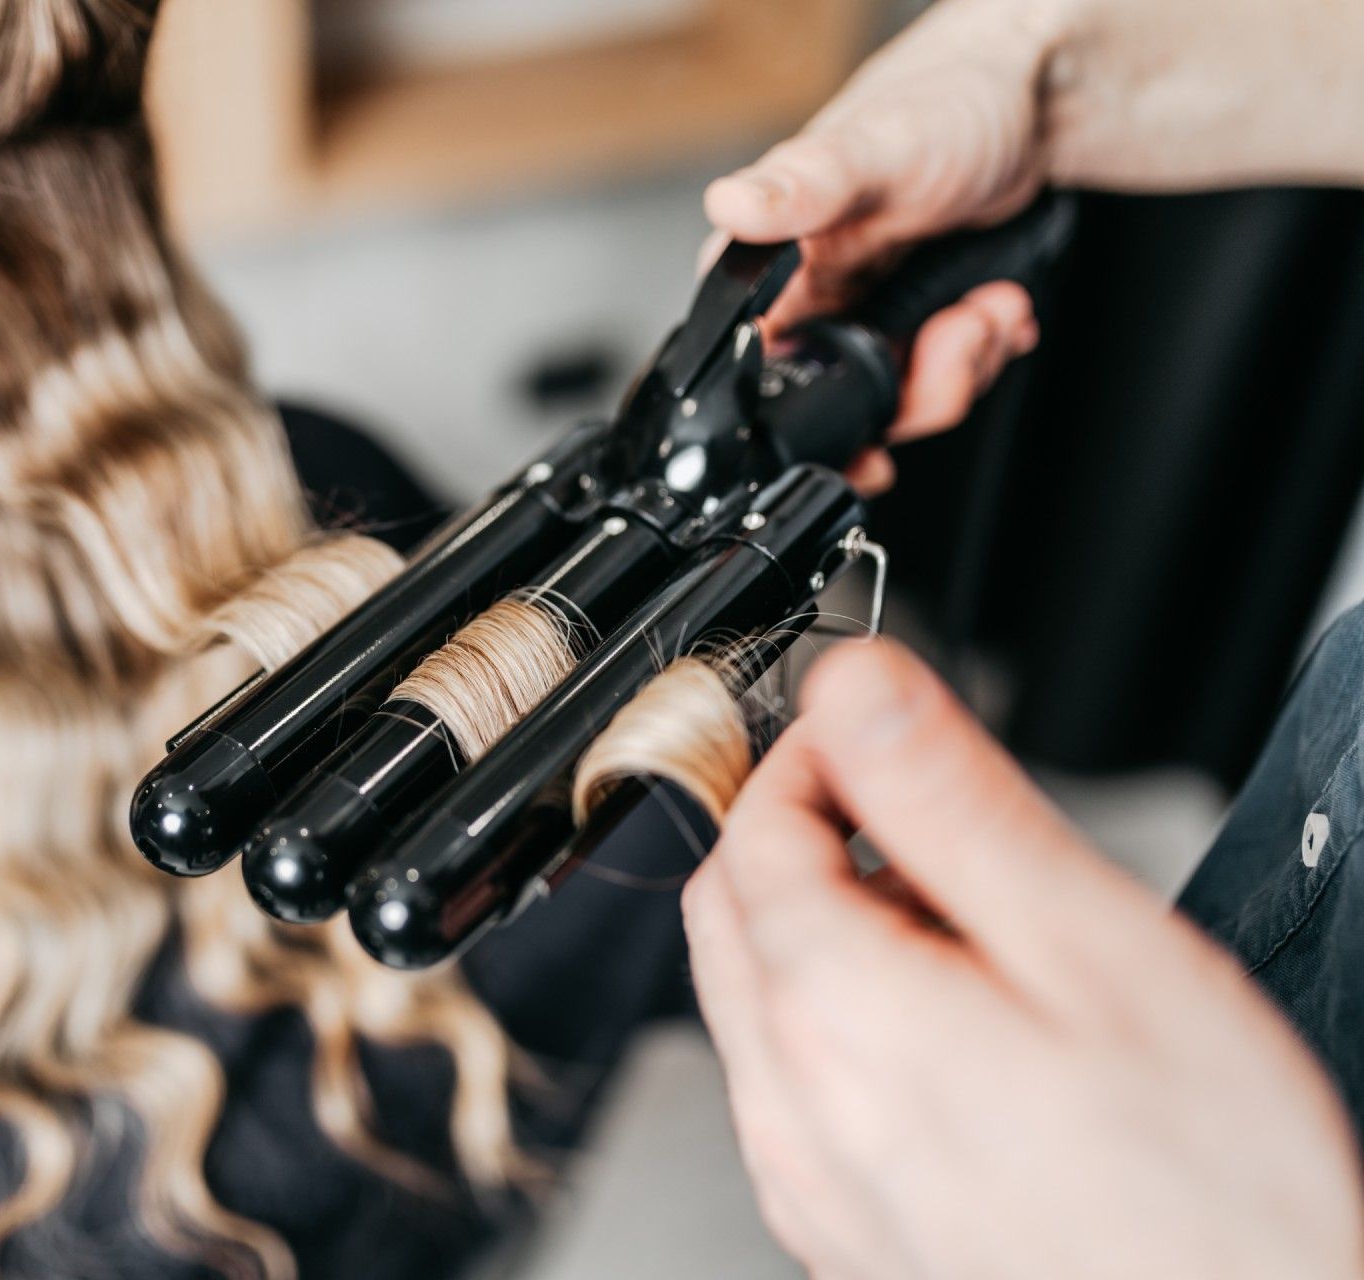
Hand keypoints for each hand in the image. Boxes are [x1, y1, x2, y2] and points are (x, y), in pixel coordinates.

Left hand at [682, 640, 1363, 1279]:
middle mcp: (791, 1111)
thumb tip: (853, 687)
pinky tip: (951, 1038)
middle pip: (731, 915)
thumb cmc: (1206, 1192)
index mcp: (835, 1013)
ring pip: (756, 1006)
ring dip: (820, 932)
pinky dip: (838, 1029)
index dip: (807, 756)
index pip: (751, 831)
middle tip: (912, 814)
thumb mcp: (1091, 942)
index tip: (870, 731)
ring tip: (962, 932)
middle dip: (800, 835)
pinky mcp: (843, 1237)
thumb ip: (950, 800)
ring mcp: (809, 1186)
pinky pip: (793, 1097)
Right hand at [705, 0, 1070, 491]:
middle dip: (917, 391)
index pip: (762, 384)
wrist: (1030, 99)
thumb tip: (730, 207)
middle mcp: (803, 303)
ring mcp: (860, 317)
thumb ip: (802, 186)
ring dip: (963, 366)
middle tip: (960, 332)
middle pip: (841, 411)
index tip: (876, 417)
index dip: (817, 419)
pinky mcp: (910, 325)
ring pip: (899, 404)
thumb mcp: (873, 149)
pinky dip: (982, 355)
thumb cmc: (945, 104)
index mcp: (765, 276)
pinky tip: (997, 307)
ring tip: (990, 305)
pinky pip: (940, 380)